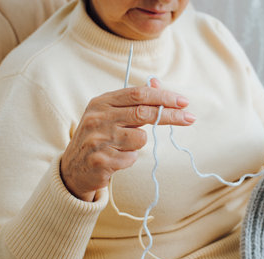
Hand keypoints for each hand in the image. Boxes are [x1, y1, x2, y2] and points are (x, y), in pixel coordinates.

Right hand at [60, 79, 194, 201]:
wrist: (73, 168)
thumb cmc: (100, 137)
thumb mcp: (111, 114)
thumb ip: (134, 101)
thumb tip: (158, 84)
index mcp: (101, 102)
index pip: (138, 94)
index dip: (163, 97)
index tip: (183, 101)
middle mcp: (98, 118)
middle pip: (143, 113)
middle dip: (171, 115)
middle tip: (190, 118)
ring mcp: (98, 140)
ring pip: (140, 138)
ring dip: (139, 143)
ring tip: (122, 146)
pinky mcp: (102, 160)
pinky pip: (131, 158)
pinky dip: (129, 159)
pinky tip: (115, 159)